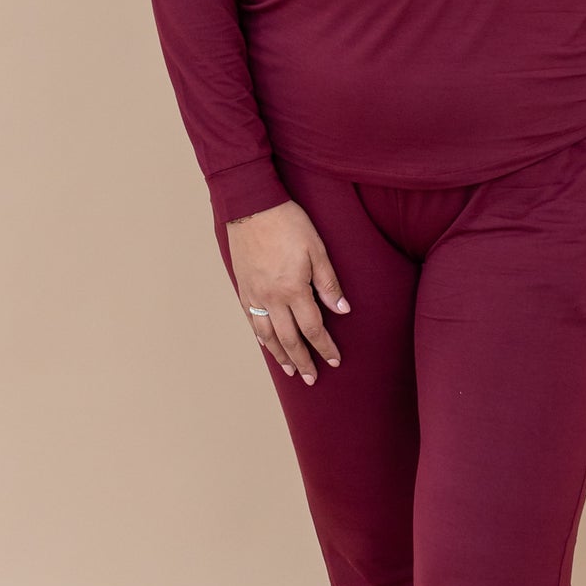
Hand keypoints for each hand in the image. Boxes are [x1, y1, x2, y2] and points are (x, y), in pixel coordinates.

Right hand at [224, 201, 349, 384]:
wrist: (251, 206)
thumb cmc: (288, 223)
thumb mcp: (316, 249)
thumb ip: (328, 282)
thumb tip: (342, 309)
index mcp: (293, 290)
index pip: (313, 328)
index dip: (325, 346)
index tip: (335, 361)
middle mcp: (272, 298)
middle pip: (289, 339)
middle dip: (303, 360)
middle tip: (311, 379)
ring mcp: (254, 294)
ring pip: (267, 334)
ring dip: (279, 354)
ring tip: (289, 370)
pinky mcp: (243, 287)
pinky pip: (251, 319)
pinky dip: (260, 336)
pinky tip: (266, 343)